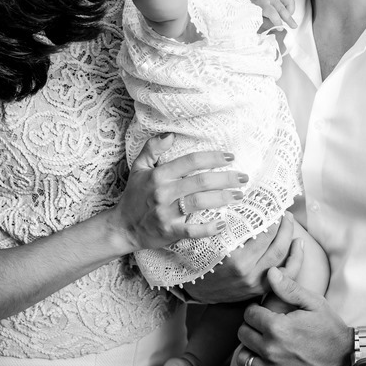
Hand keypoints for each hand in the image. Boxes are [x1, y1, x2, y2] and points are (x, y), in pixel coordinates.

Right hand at [113, 133, 248, 251]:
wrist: (122, 227)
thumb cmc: (134, 195)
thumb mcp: (138, 167)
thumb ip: (152, 148)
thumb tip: (171, 134)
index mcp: (158, 175)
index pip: (190, 161)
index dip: (212, 157)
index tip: (230, 156)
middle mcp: (163, 192)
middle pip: (200, 181)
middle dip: (225, 178)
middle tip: (243, 177)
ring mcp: (166, 213)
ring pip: (199, 202)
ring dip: (222, 198)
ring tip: (238, 195)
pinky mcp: (169, 232)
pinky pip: (192, 231)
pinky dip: (208, 228)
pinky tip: (223, 224)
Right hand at [183, 212, 295, 301]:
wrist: (195, 290)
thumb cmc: (199, 259)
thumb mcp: (207, 239)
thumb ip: (223, 223)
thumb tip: (241, 199)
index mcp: (235, 260)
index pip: (263, 233)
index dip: (271, 216)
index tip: (272, 203)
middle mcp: (248, 273)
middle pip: (277, 246)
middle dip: (285, 226)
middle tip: (285, 211)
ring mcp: (255, 284)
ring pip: (283, 260)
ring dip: (291, 239)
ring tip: (291, 223)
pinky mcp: (259, 290)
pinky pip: (284, 274)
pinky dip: (294, 259)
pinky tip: (297, 245)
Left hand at [236, 264, 351, 365]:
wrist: (348, 363)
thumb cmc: (331, 330)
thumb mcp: (314, 304)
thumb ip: (289, 288)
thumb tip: (270, 272)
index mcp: (277, 327)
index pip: (248, 314)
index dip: (256, 311)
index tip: (264, 314)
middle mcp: (271, 350)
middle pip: (243, 335)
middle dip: (251, 329)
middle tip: (263, 329)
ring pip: (243, 359)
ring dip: (249, 352)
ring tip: (261, 348)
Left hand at [251, 0, 296, 29]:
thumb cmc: (257, 9)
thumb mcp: (257, 18)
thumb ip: (267, 24)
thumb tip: (277, 29)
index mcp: (262, 4)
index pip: (272, 12)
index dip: (277, 21)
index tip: (280, 28)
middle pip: (281, 8)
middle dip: (288, 19)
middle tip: (293, 26)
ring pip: (288, 3)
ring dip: (290, 14)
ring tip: (288, 20)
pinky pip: (290, 1)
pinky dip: (291, 9)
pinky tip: (286, 13)